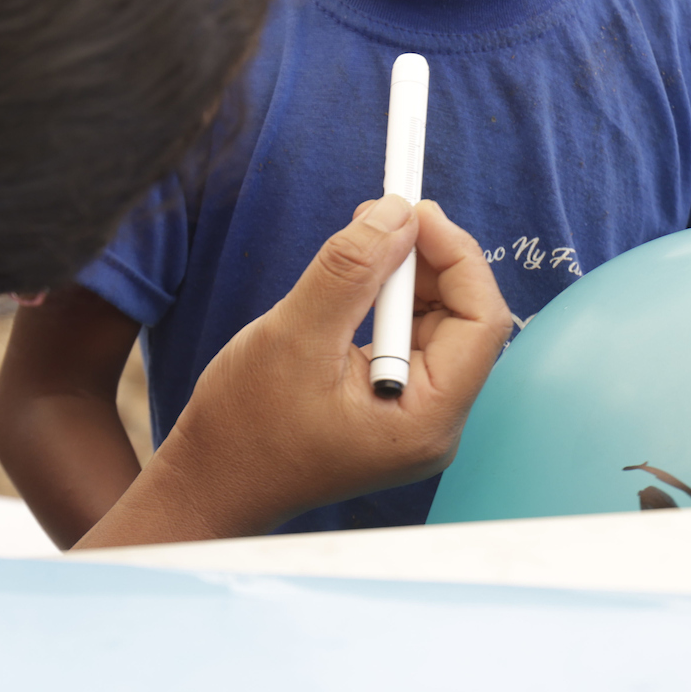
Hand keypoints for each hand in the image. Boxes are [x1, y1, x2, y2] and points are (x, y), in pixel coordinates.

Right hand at [78, 194, 514, 546]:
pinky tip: (349, 287)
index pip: (480, 321)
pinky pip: (407, 340)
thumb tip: (396, 214)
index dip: (455, 256)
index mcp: (427, 418)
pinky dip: (384, 303)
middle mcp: (434, 422)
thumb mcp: (294, 336)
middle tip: (377, 217)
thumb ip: (349, 272)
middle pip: (464, 318)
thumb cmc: (245, 428)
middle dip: (426, 261)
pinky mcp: (390, 406)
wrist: (210, 481)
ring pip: (435, 324)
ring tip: (354, 251)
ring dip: (402, 278)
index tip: (412, 210)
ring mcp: (413, 417)